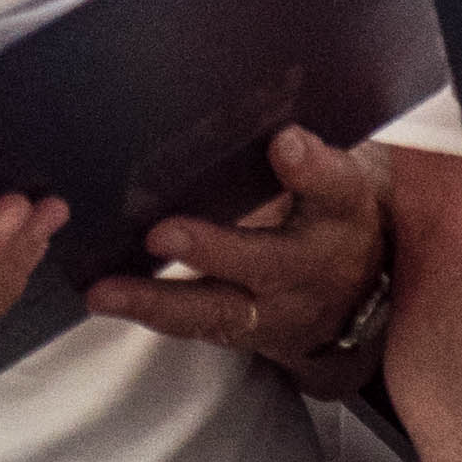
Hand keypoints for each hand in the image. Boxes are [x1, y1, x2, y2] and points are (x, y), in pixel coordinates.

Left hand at [92, 126, 392, 379]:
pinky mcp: (246, 331)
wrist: (355, 293)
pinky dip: (149, 313)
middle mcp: (312, 265)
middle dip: (214, 249)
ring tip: (106, 291)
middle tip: (162, 234)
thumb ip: (301, 157)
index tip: (284, 143)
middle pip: (269, 262)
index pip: (335, 187)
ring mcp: (278, 308)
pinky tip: (106, 298)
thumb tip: (265, 130)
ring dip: (159, 300)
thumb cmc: (324, 215)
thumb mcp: (331, 181)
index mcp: (339, 212)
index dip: (312, 168)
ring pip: (221, 310)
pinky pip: (196, 326)